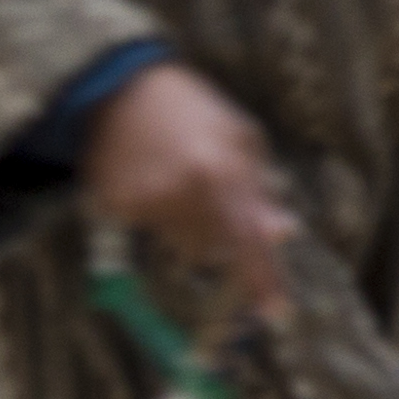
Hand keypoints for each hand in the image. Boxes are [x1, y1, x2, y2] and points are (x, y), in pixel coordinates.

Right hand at [80, 60, 294, 346]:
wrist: (122, 85)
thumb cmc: (193, 108)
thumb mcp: (240, 137)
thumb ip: (261, 189)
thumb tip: (282, 232)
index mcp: (222, 168)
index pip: (249, 240)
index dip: (264, 280)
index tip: (276, 313)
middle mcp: (184, 190)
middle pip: (212, 251)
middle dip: (218, 237)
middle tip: (207, 200)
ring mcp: (147, 200)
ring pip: (180, 244)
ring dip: (187, 226)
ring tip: (178, 179)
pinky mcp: (116, 204)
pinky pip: (146, 231)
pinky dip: (154, 214)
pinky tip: (151, 178)